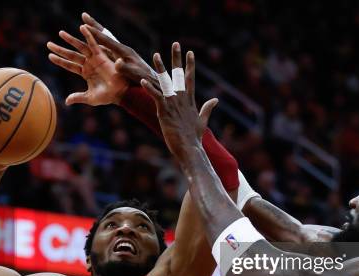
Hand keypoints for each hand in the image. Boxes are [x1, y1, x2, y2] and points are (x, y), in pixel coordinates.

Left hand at [47, 23, 127, 105]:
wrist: (119, 93)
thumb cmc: (107, 96)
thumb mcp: (90, 98)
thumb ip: (78, 97)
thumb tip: (66, 102)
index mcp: (85, 73)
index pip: (69, 65)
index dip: (60, 61)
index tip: (49, 56)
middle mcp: (89, 64)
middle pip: (71, 55)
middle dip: (60, 50)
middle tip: (48, 44)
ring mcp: (94, 59)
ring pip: (80, 48)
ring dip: (70, 40)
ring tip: (60, 33)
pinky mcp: (102, 56)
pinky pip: (94, 44)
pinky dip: (89, 36)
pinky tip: (82, 27)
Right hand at [80, 13, 160, 90]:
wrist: (151, 81)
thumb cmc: (143, 78)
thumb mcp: (134, 74)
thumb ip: (125, 68)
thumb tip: (117, 62)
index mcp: (123, 51)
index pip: (106, 40)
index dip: (95, 33)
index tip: (84, 26)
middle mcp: (121, 49)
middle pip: (105, 35)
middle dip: (94, 25)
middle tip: (84, 15)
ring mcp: (121, 52)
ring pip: (105, 40)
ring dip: (96, 32)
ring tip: (86, 24)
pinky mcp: (121, 57)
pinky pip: (107, 47)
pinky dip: (99, 41)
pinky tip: (95, 40)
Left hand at [141, 43, 217, 158]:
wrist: (190, 149)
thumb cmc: (194, 138)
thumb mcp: (202, 120)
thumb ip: (207, 108)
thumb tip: (216, 99)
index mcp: (190, 100)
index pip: (190, 78)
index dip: (189, 64)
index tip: (190, 52)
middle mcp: (182, 99)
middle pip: (179, 74)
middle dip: (177, 58)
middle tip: (176, 43)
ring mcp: (173, 104)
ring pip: (166, 82)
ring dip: (160, 68)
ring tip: (155, 55)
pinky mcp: (165, 111)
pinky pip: (156, 96)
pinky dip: (149, 88)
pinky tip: (142, 80)